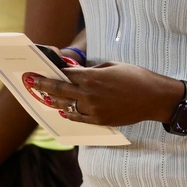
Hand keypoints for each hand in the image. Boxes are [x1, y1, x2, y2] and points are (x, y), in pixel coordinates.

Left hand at [24, 62, 177, 126]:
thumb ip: (93, 70)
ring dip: (54, 101)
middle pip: (60, 90)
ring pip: (67, 106)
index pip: (65, 74)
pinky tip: (63, 110)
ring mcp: (94, 109)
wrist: (154, 97)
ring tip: (44, 98)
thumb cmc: (136, 77)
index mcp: (93, 77)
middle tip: (32, 83)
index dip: (51, 72)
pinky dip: (69, 113)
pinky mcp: (100, 120)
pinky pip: (79, 118)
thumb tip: (79, 72)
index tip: (40, 71)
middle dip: (44, 86)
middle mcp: (90, 94)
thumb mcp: (113, 66)